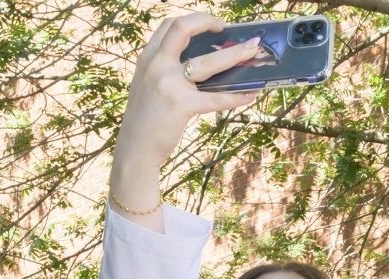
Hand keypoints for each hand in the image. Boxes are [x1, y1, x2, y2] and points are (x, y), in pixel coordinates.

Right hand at [110, 12, 263, 223]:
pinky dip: (238, 96)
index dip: (192, 20)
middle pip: (183, 29)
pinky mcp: (182, 105)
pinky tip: (251, 94)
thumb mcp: (147, 86)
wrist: (135, 148)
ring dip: (235, 54)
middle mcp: (156, 65)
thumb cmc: (146, 120)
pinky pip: (217, 98)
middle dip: (208, 21)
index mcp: (147, 58)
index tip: (211, 24)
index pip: (169, 26)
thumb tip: (201, 66)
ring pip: (209, 62)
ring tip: (253, 50)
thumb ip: (165, 71)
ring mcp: (168, 84)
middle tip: (229, 28)